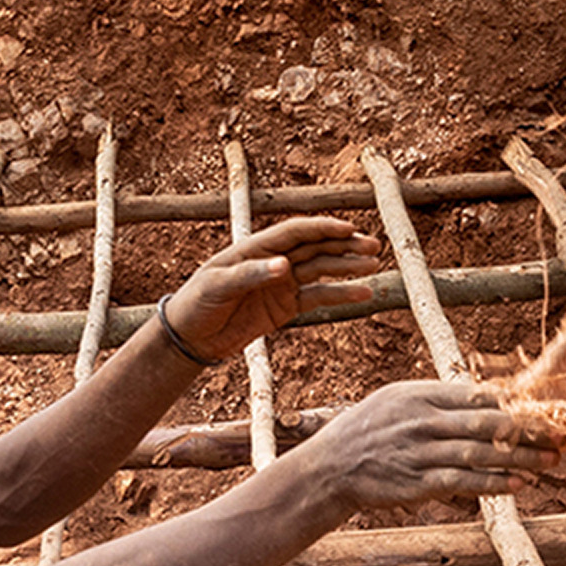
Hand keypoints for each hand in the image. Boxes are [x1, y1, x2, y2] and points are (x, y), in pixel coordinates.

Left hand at [159, 214, 381, 356]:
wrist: (190, 337)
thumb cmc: (197, 303)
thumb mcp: (217, 287)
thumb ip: (251, 275)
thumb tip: (285, 266)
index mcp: (256, 248)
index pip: (295, 232)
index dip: (322, 228)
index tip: (348, 230)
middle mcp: (273, 261)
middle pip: (315, 247)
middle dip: (344, 245)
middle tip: (373, 245)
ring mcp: (282, 283)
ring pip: (322, 270)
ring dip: (348, 266)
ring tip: (374, 264)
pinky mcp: (286, 306)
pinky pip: (319, 297)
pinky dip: (341, 294)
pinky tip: (363, 292)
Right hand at [298, 380, 565, 512]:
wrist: (329, 468)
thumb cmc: (368, 431)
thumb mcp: (397, 400)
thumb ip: (438, 399)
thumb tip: (487, 398)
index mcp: (420, 395)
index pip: (477, 395)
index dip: (515, 403)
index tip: (544, 408)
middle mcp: (422, 421)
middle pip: (487, 422)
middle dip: (529, 429)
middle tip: (560, 433)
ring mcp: (420, 453)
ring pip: (481, 454)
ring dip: (520, 458)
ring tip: (551, 460)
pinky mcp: (417, 483)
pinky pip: (463, 483)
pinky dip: (494, 484)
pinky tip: (519, 485)